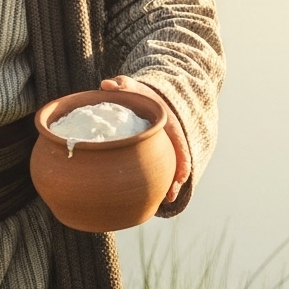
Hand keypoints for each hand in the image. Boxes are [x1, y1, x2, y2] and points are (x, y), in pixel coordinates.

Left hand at [102, 75, 190, 202]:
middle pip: (177, 161)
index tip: (180, 177)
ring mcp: (164, 147)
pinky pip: (158, 168)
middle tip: (168, 197)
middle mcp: (169, 138)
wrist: (147, 97)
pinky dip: (154, 181)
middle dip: (174, 180)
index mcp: (168, 124)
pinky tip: (146, 196)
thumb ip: (121, 86)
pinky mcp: (155, 153)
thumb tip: (106, 85)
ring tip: (161, 202)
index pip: (180, 144)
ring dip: (166, 185)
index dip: (181, 161)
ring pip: (168, 167)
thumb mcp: (132, 86)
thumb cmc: (138, 94)